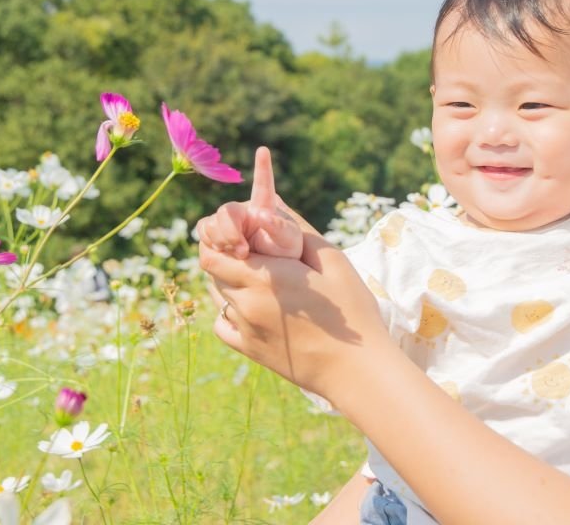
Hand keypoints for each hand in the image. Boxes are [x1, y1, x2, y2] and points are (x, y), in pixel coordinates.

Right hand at [195, 146, 303, 259]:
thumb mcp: (288, 243)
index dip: (263, 167)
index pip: (263, 185)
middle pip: (225, 212)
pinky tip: (224, 253)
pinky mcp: (213, 233)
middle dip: (230, 233)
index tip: (264, 151)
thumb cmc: (281, 253)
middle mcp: (242, 210)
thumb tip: (262, 215)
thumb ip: (278, 228)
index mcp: (264, 206)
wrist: (263, 269)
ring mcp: (225, 221)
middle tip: (243, 252)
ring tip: (240, 255)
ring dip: (221, 241)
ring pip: (209, 224)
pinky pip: (202, 234)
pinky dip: (211, 245)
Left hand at [199, 232, 392, 399]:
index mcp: (264, 277)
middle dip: (226, 252)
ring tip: (261, 277)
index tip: (246, 234)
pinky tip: (255, 306)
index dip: (222, 235)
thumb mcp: (331, 259)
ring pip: (217, 293)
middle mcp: (245, 303)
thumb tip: (269, 199)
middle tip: (255, 250)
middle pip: (211, 269)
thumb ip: (295, 227)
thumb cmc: (352, 310)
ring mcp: (244, 329)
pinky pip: (222, 323)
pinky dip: (229, 310)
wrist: (358, 370)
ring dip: (228, 278)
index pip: (213, 249)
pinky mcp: (248, 350)